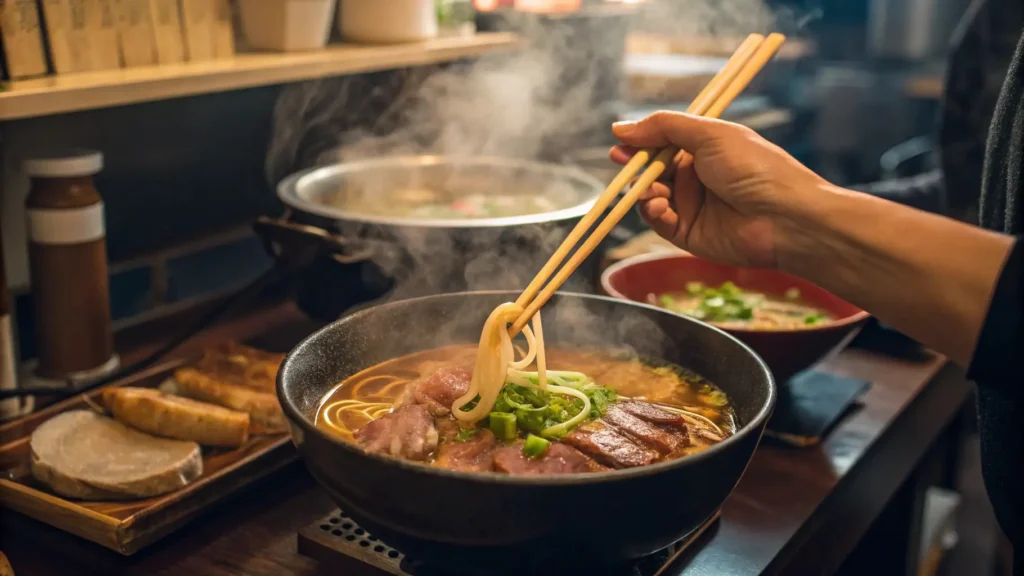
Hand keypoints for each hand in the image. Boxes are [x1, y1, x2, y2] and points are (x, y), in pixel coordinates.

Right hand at [610, 112, 831, 268]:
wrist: (785, 217)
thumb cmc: (755, 168)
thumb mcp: (709, 135)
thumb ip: (664, 128)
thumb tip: (621, 127)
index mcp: (703, 149)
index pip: (662, 143)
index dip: (640, 143)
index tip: (620, 142)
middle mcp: (696, 177)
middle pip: (651, 170)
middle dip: (636, 166)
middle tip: (622, 161)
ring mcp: (691, 206)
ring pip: (650, 196)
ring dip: (644, 190)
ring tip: (652, 190)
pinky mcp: (687, 234)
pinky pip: (658, 222)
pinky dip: (652, 213)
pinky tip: (659, 207)